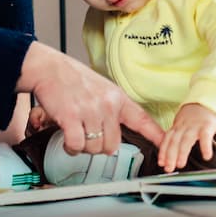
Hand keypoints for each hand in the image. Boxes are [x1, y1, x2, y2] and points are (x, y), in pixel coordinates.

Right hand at [18, 42, 163, 155]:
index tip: (167, 146)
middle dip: (98, 146)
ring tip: (75, 131)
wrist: (48, 68)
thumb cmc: (71, 79)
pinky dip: (70, 147)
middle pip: (112, 145)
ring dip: (82, 147)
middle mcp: (107, 105)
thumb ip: (110, 108)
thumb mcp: (101, 88)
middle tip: (87, 134)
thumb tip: (113, 132)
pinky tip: (67, 138)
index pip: (142, 120)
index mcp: (117, 97)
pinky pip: (77, 146)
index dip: (156, 136)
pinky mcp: (71, 117)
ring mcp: (90, 111)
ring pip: (94, 148)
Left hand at [158, 103, 215, 172]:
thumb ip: (176, 139)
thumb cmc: (195, 118)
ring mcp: (195, 125)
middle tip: (168, 168)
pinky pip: (206, 137)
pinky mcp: (207, 125)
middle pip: (174, 141)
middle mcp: (184, 126)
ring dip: (182, 152)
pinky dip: (205, 147)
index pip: (167, 139)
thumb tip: (168, 157)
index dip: (163, 151)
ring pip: (186, 139)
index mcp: (177, 127)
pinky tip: (206, 156)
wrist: (208, 102)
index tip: (161, 163)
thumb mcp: (182, 125)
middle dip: (170, 155)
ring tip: (180, 164)